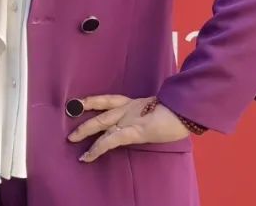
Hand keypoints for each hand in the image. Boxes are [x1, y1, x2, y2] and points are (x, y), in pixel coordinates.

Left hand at [66, 95, 189, 161]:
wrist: (186, 110)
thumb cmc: (179, 112)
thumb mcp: (162, 111)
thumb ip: (151, 114)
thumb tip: (151, 119)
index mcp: (136, 103)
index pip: (111, 100)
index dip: (96, 101)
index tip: (83, 102)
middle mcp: (129, 108)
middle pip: (102, 109)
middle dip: (85, 112)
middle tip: (69, 112)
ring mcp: (130, 118)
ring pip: (101, 123)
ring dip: (85, 131)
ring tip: (72, 140)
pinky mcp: (133, 131)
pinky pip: (111, 140)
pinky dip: (98, 148)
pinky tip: (88, 155)